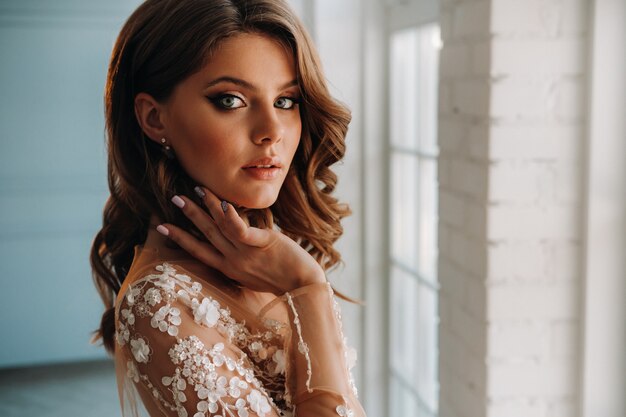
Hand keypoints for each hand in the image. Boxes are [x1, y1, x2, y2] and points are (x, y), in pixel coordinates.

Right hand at [157, 186, 325, 293]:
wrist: (304, 287)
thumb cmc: (282, 278)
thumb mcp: (253, 272)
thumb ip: (240, 258)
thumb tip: (233, 242)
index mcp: (229, 269)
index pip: (198, 250)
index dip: (180, 237)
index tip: (162, 226)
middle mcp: (233, 261)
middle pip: (205, 234)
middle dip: (189, 215)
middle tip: (175, 198)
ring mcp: (246, 253)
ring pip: (220, 227)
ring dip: (206, 207)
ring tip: (196, 191)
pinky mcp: (262, 243)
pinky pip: (240, 229)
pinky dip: (230, 216)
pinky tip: (223, 202)